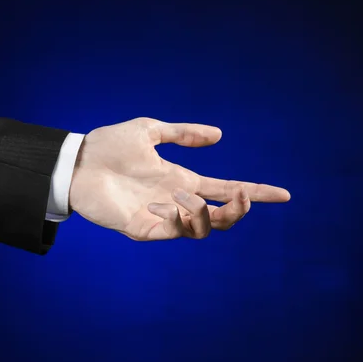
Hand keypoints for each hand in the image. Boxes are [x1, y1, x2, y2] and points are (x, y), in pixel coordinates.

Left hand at [68, 117, 289, 240]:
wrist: (78, 162)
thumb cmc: (109, 145)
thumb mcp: (149, 130)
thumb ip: (182, 133)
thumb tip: (220, 135)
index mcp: (182, 179)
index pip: (226, 189)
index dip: (255, 193)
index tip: (284, 195)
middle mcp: (177, 201)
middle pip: (223, 216)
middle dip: (240, 209)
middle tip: (242, 195)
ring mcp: (162, 217)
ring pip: (203, 228)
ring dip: (204, 210)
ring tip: (184, 193)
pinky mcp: (144, 229)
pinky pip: (173, 231)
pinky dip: (177, 216)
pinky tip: (159, 201)